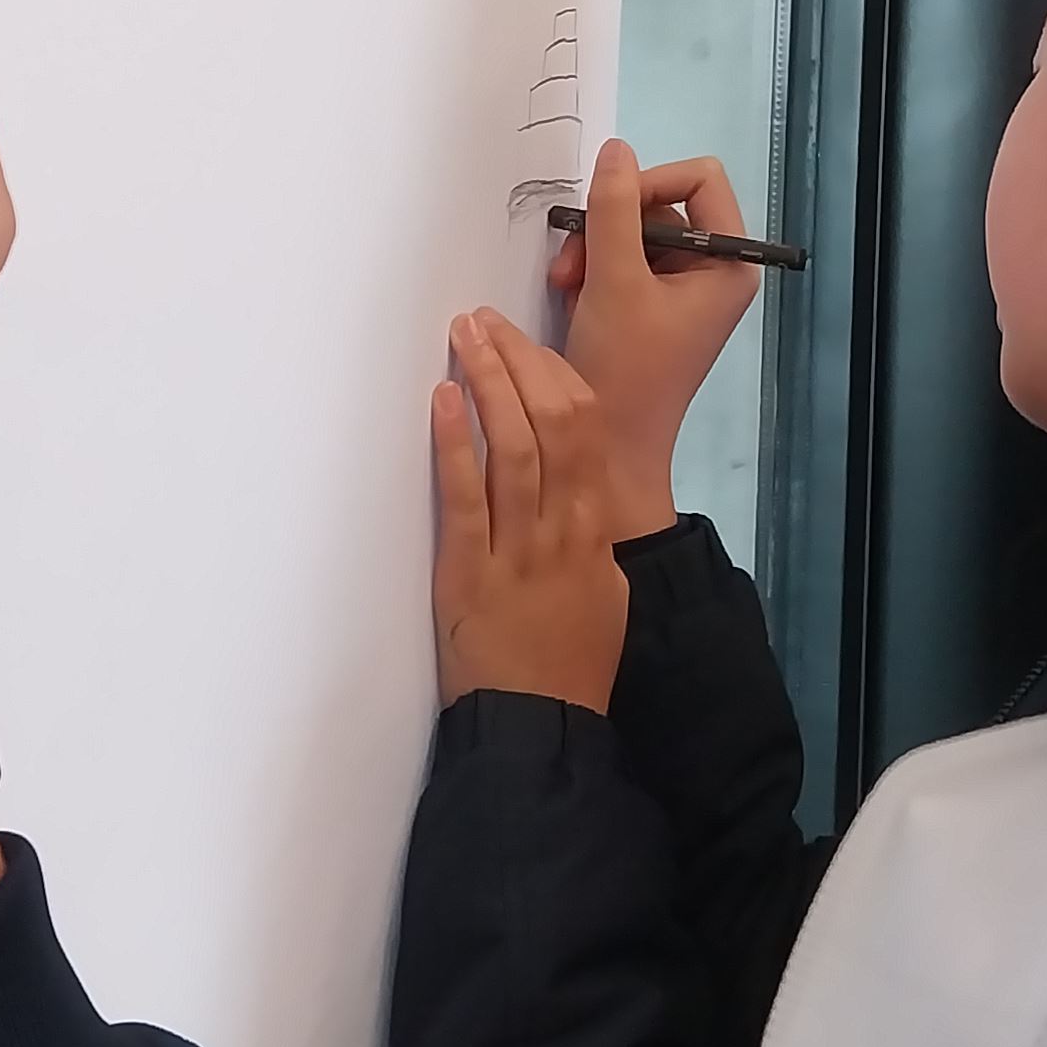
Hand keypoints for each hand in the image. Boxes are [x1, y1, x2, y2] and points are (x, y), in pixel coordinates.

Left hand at [429, 309, 630, 711]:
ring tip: (464, 338)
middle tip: (485, 321)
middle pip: (554, 422)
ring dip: (489, 383)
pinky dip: (456, 443)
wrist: (544, 726)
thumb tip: (577, 495)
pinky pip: (467, 497)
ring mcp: (520, 550)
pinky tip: (444, 400)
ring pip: (515, 447)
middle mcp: (565, 529)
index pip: (586, 429)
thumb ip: (590, 539)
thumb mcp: (603, 593)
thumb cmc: (571, 665)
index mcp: (595, 529)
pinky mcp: (472, 574)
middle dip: (519, 362)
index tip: (526, 345)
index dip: (554, 376)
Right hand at [546, 140, 757, 538]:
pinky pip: (624, 260)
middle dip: (610, 227)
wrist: (608, 446)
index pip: (701, 179)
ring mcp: (685, 288)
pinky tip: (575, 297)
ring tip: (567, 284)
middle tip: (573, 264)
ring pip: (634, 231)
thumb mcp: (614, 281)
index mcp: (730, 264)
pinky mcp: (655, 304)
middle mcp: (715, 270)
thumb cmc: (624, 368)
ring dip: (594, 250)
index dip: (650, 182)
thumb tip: (616, 149)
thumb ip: (611, 209)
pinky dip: (595, 270)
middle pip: (661, 204)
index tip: (608, 211)